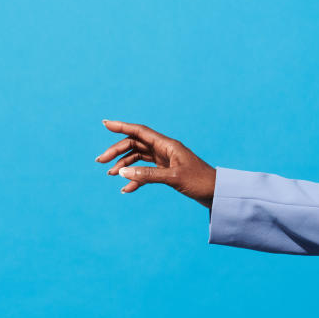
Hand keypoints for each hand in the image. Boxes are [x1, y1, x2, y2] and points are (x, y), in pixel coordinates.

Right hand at [95, 119, 216, 207]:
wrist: (218, 193)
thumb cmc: (200, 182)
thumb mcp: (173, 178)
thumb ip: (147, 175)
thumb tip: (122, 173)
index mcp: (167, 145)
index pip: (139, 131)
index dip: (121, 126)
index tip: (105, 123)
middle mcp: (165, 149)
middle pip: (135, 144)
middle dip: (117, 151)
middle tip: (101, 162)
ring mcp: (165, 160)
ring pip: (138, 158)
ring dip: (124, 165)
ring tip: (110, 175)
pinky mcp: (167, 172)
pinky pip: (146, 172)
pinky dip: (135, 179)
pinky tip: (126, 189)